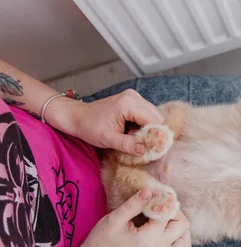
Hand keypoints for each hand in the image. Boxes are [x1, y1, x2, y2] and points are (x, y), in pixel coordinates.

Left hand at [49, 89, 164, 154]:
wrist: (77, 116)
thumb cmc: (90, 127)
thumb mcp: (108, 139)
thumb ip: (128, 144)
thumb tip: (145, 150)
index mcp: (128, 104)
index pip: (153, 120)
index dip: (155, 135)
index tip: (152, 148)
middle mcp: (134, 97)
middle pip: (156, 116)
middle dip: (152, 131)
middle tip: (140, 143)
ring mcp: (134, 96)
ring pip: (153, 115)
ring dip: (148, 128)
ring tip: (133, 136)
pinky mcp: (133, 99)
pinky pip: (147, 113)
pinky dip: (143, 123)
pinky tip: (132, 130)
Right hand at [79, 188, 191, 246]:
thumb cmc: (102, 238)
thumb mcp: (114, 218)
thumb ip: (134, 204)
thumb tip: (151, 190)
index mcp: (147, 239)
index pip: (167, 215)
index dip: (163, 201)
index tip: (154, 195)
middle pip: (182, 225)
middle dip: (173, 211)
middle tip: (158, 206)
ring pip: (185, 238)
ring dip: (179, 224)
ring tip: (164, 217)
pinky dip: (180, 237)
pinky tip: (168, 229)